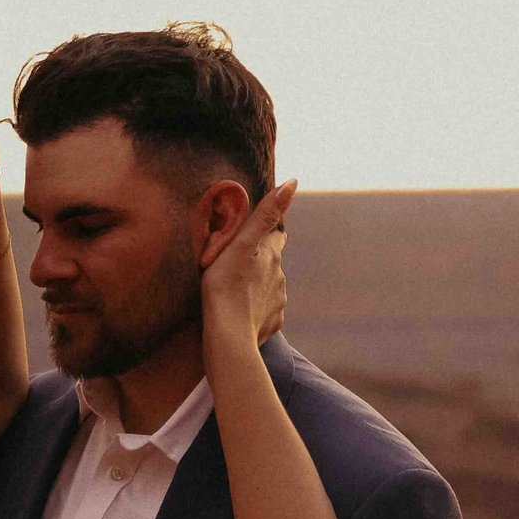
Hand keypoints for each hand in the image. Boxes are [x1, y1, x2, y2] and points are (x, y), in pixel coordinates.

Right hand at [199, 180, 295, 351]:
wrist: (228, 335)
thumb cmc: (225, 286)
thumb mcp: (240, 244)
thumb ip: (265, 214)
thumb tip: (292, 182)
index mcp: (271, 254)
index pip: (275, 235)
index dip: (268, 231)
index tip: (257, 232)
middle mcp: (280, 276)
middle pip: (270, 262)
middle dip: (258, 261)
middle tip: (234, 264)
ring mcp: (278, 301)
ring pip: (269, 287)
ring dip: (255, 286)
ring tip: (234, 291)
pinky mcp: (273, 322)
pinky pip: (265, 312)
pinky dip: (256, 309)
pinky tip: (240, 313)